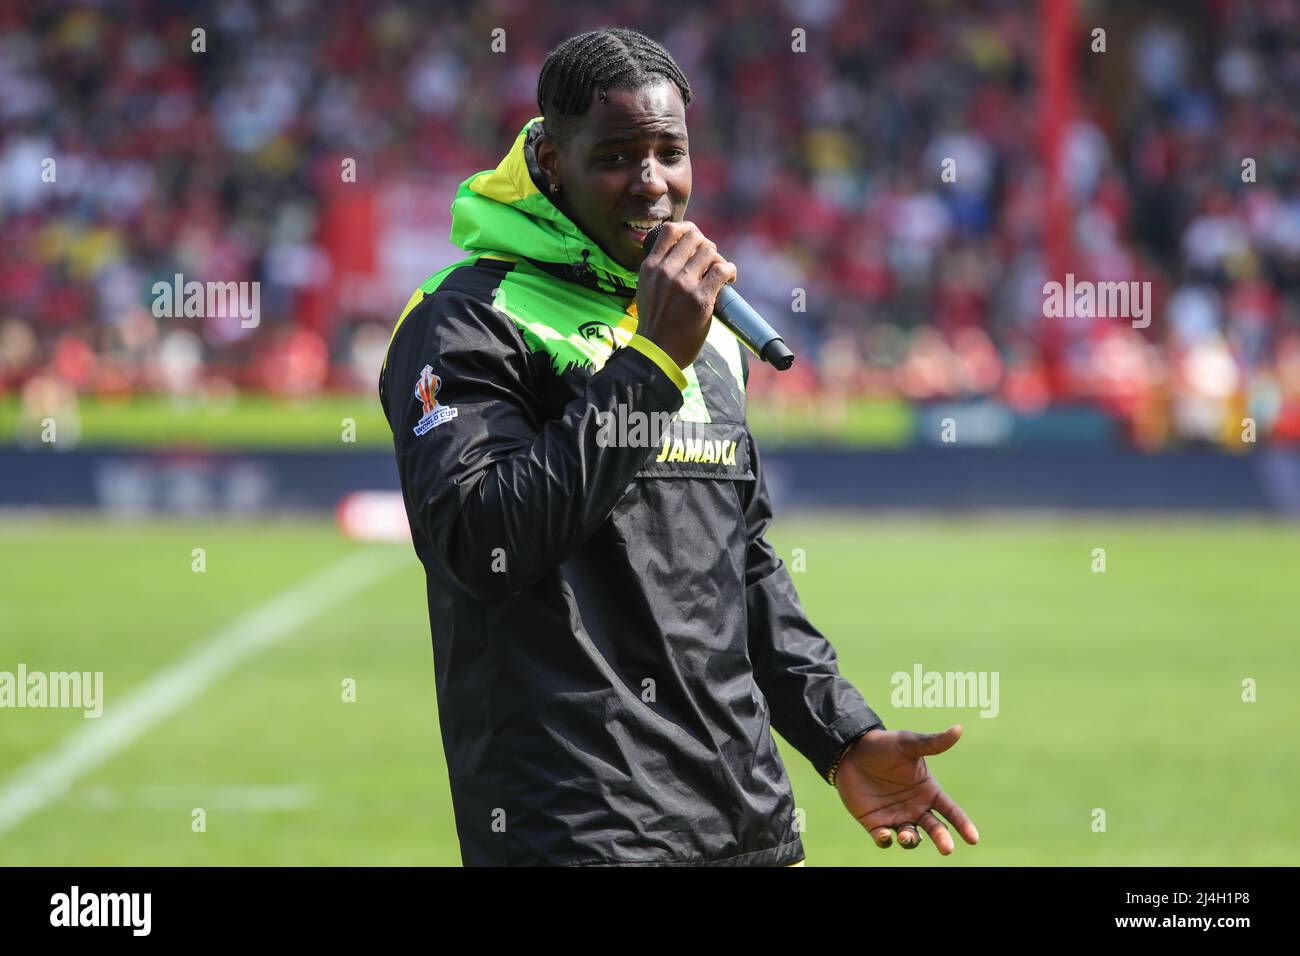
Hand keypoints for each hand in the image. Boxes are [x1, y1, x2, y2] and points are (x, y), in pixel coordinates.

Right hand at [635, 220, 737, 369]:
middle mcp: (665, 272)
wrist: (656, 353)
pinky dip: (730, 271)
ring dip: (719, 259)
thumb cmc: (655, 324)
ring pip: (710, 251)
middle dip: (706, 245)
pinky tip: (729, 279)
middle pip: (694, 237)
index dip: (689, 231)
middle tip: (710, 261)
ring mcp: (683, 284)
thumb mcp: (646, 289)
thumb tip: (682, 252)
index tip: (696, 241)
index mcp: (650, 267)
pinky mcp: (700, 299)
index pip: (670, 230)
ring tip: (720, 273)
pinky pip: (722, 269)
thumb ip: (659, 270)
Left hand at [834, 724, 979, 855]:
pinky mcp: (875, 823)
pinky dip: (885, 840)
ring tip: (907, 835)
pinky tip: (885, 835)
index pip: (951, 811)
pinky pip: (883, 838)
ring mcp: (896, 816)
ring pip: (911, 837)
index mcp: (928, 790)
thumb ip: (933, 742)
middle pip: (935, 829)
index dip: (963, 825)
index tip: (973, 838)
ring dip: (911, 840)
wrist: (849, 751)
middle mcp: (915, 807)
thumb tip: (959, 728)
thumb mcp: (908, 744)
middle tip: (947, 848)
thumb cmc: (883, 745)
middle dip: (942, 839)